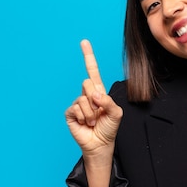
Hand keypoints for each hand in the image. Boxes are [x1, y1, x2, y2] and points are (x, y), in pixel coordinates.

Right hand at [65, 40, 122, 159]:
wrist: (101, 144)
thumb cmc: (109, 128)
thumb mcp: (116, 113)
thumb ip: (108, 101)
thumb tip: (93, 94)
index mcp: (99, 92)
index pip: (93, 71)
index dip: (88, 57)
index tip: (84, 42)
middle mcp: (87, 95)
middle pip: (87, 82)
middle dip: (95, 98)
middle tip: (98, 111)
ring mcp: (78, 103)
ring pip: (83, 98)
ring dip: (91, 112)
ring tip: (92, 121)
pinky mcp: (70, 113)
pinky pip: (75, 108)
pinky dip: (83, 117)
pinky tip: (84, 123)